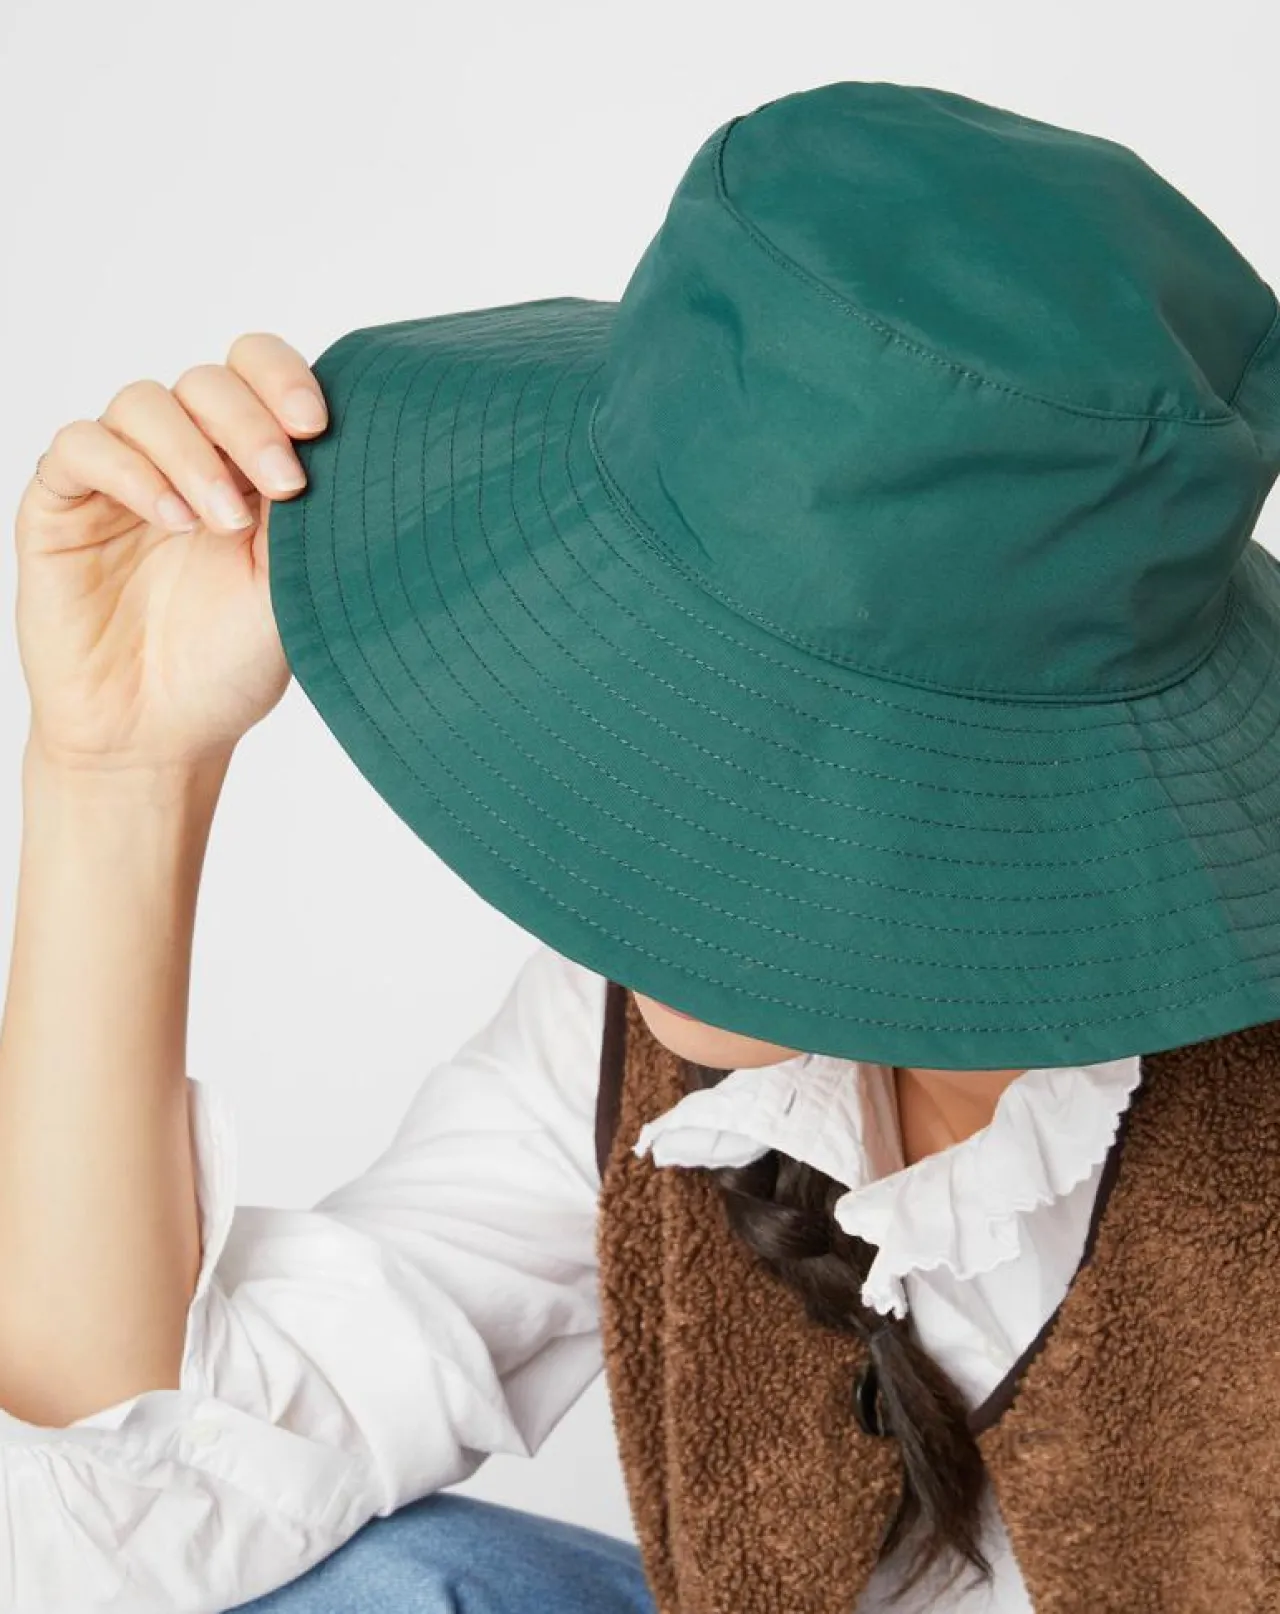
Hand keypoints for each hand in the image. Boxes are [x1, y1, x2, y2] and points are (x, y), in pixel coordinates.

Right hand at [13, 332, 327, 772]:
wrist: (158, 736)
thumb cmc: (229, 665)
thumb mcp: (291, 586)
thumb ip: (307, 512)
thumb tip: (353, 444)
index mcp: (245, 464)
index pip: (255, 372)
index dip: (282, 378)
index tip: (317, 426)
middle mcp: (183, 457)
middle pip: (207, 380)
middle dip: (250, 422)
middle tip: (284, 484)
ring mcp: (120, 477)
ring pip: (144, 402)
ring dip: (194, 453)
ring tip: (223, 523)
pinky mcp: (62, 504)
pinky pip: (82, 447)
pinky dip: (131, 470)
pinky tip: (171, 518)